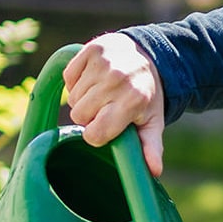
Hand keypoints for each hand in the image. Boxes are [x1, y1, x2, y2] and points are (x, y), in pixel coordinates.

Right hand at [62, 33, 165, 176]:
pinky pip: (68, 77)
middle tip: (106, 107)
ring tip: (102, 92)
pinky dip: (77, 81)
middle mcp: (117, 81)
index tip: (106, 127)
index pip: (94, 134)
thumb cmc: (146, 95)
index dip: (97, 134)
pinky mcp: (91, 50)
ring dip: (83, 99)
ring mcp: (103, 63)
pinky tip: (93, 79)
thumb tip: (154, 171)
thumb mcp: (152, 122)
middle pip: (80, 116)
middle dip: (90, 116)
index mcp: (132, 102)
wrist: (146, 55)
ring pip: (73, 98)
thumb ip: (151, 147)